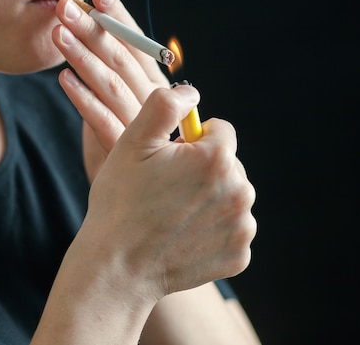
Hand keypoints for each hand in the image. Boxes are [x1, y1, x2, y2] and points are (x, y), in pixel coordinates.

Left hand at [52, 0, 169, 180]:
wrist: (140, 193)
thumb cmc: (133, 142)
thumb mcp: (131, 104)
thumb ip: (119, 74)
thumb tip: (94, 33)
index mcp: (159, 87)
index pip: (140, 46)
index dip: (120, 19)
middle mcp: (155, 103)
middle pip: (124, 61)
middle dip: (95, 31)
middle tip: (67, 8)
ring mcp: (142, 127)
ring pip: (112, 86)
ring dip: (85, 58)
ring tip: (59, 34)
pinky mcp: (124, 150)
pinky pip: (102, 122)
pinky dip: (84, 100)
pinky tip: (65, 79)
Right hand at [81, 84, 255, 299]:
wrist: (117, 267)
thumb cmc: (121, 202)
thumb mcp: (133, 142)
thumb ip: (165, 105)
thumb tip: (192, 92)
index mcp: (217, 158)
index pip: (221, 131)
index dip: (194, 140)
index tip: (173, 158)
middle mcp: (240, 191)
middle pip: (229, 165)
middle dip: (206, 170)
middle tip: (170, 190)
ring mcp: (242, 226)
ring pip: (232, 196)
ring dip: (212, 199)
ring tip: (177, 214)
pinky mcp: (240, 255)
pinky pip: (233, 229)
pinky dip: (215, 230)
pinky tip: (187, 236)